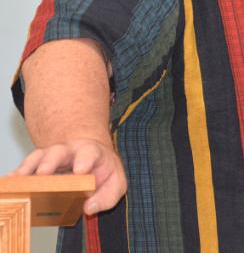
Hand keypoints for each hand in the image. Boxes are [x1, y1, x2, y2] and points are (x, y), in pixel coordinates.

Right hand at [11, 138, 127, 215]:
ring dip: (30, 167)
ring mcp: (52, 157)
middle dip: (51, 161)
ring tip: (22, 178)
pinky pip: (26, 166)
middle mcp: (70, 152)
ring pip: (39, 156)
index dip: (85, 160)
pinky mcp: (38, 165)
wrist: (88, 155)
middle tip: (44, 173)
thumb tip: (89, 208)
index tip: (80, 170)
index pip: (89, 153)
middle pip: (59, 151)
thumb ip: (108, 196)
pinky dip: (18, 173)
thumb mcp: (115, 183)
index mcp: (92, 153)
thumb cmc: (103, 171)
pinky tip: (11, 181)